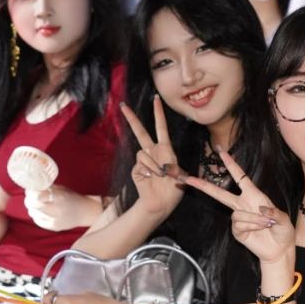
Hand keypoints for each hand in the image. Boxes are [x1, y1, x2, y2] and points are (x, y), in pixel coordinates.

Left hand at [23, 184, 99, 231]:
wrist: (85, 213)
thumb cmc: (72, 198)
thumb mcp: (61, 189)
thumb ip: (46, 188)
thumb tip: (31, 186)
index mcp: (59, 197)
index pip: (37, 196)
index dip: (31, 192)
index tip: (31, 189)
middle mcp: (56, 210)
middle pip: (32, 205)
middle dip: (29, 199)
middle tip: (32, 196)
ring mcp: (54, 221)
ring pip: (32, 213)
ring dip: (32, 207)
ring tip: (38, 204)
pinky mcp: (53, 227)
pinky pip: (37, 220)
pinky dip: (37, 215)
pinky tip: (43, 212)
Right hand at [122, 96, 184, 219]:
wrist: (161, 204)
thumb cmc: (173, 190)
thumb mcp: (181, 177)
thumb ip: (174, 167)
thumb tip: (162, 165)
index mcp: (165, 150)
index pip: (161, 128)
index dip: (158, 114)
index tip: (156, 100)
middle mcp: (153, 152)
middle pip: (140, 132)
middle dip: (132, 119)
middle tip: (123, 106)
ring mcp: (143, 160)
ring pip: (143, 152)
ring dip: (155, 165)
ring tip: (160, 175)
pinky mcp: (136, 169)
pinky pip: (141, 163)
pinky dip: (149, 170)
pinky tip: (151, 178)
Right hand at [182, 149, 294, 264]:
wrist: (279, 249)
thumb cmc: (283, 231)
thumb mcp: (284, 219)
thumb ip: (274, 212)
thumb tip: (261, 209)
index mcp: (254, 195)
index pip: (240, 177)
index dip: (231, 165)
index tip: (221, 152)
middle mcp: (243, 204)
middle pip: (220, 194)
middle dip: (203, 186)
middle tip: (187, 178)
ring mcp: (239, 218)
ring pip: (236, 214)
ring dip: (253, 219)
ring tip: (266, 224)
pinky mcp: (237, 231)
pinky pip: (238, 225)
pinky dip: (251, 227)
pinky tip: (259, 230)